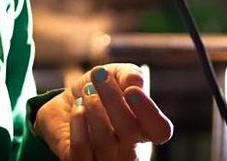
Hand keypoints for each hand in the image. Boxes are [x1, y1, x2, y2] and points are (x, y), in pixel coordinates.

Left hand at [35, 64, 173, 160]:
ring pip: (105, 142)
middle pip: (130, 133)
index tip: (131, 90)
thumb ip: (129, 74)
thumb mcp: (114, 75)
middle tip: (99, 75)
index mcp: (145, 130)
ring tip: (86, 91)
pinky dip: (78, 122)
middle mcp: (129, 151)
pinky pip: (81, 148)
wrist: (65, 104)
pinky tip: (77, 107)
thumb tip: (136, 80)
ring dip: (94, 109)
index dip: (148, 111)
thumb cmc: (98, 91)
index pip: (160, 130)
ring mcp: (106, 160)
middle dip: (113, 99)